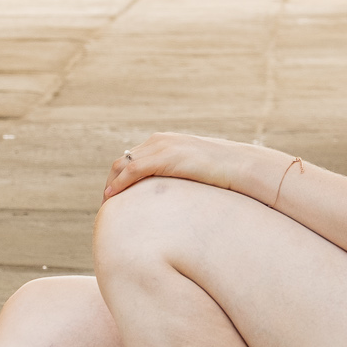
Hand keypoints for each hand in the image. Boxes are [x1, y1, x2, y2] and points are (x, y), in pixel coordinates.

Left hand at [103, 130, 263, 203]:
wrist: (239, 166)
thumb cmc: (221, 173)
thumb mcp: (193, 172)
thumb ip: (177, 177)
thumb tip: (171, 197)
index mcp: (164, 142)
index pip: (131, 159)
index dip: (119, 179)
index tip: (115, 198)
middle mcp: (159, 141)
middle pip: (122, 161)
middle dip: (111, 182)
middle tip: (107, 205)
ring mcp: (162, 147)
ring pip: (123, 165)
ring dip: (111, 185)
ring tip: (107, 205)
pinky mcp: (165, 157)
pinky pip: (133, 170)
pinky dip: (119, 184)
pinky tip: (113, 197)